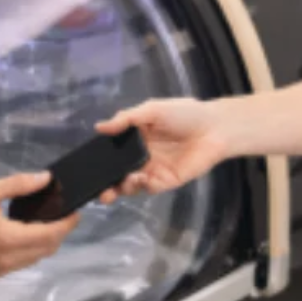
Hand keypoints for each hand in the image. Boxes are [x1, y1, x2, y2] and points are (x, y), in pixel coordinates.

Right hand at [0, 172, 81, 277]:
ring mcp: (0, 269)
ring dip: (44, 243)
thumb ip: (18, 184)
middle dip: (58, 234)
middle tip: (61, 216)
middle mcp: (8, 259)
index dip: (67, 224)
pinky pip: (20, 263)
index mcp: (8, 238)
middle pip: (46, 250)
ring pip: (34, 258)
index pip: (50, 235)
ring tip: (44, 223)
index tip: (76, 212)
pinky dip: (29, 250)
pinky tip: (24, 235)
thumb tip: (45, 178)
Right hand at [95, 98, 231, 199]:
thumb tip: (99, 127)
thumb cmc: (184, 114)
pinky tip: (138, 178)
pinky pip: (148, 188)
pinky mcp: (166, 181)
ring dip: (121, 187)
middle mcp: (141, 156)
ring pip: (130, 184)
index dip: (100, 159)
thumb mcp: (152, 109)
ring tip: (119, 184)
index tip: (87, 165)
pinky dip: (139, 186)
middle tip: (99, 190)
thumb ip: (126, 119)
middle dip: (106, 184)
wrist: (214, 128)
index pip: (113, 151)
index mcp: (135, 137)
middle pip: (118, 173)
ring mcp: (153, 170)